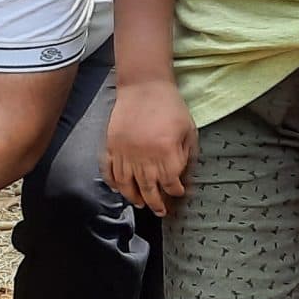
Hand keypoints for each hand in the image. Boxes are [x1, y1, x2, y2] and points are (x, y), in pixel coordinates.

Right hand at [103, 79, 195, 214]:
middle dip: (156, 203)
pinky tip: (119, 189)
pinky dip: (114, 183)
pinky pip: (110, 171)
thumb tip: (185, 178)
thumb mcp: (188, 131)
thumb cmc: (171, 107)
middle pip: (149, 189)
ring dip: (134, 197)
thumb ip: (187, 156)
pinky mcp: (111, 146)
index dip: (175, 191)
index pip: (170, 182)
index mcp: (166, 152)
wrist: (144, 86)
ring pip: (127, 184)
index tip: (178, 192)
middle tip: (160, 212)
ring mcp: (125, 152)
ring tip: (140, 204)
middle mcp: (144, 156)